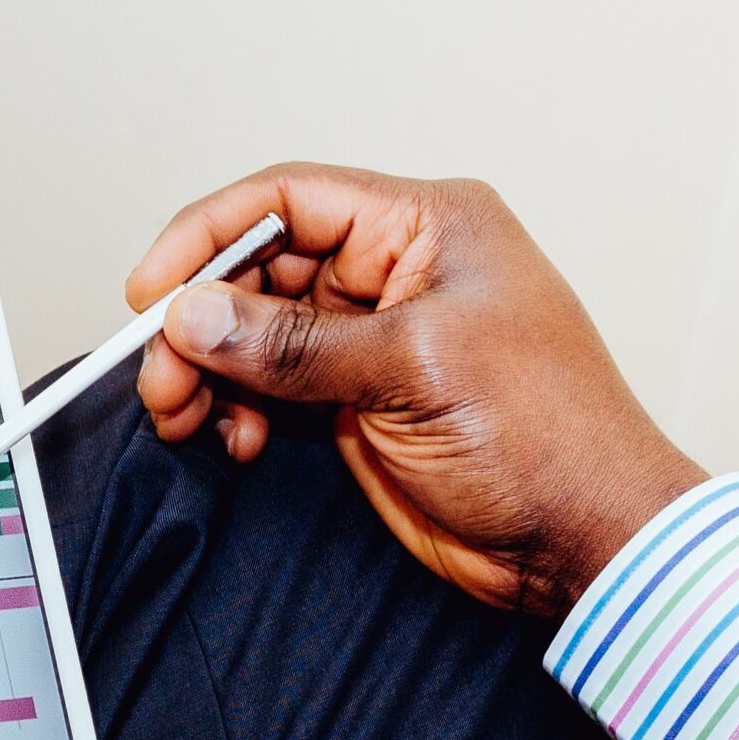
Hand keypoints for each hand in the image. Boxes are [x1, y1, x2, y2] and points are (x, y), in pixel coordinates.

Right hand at [130, 163, 706, 615]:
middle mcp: (398, 272)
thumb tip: (194, 317)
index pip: (291, 199)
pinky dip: (240, 409)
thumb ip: (295, 345)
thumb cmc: (548, 437)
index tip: (152, 292)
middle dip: (202, 320)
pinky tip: (234, 441)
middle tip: (161, 375)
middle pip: (262, 268)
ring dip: (210, 371)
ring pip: (259, 333)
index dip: (210, 237)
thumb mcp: (412, 371)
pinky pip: (275, 388)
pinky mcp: (363, 402)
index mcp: (428, 225)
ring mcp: (378, 340)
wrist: (586, 539)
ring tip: (185, 415)